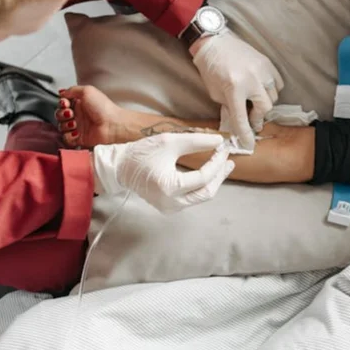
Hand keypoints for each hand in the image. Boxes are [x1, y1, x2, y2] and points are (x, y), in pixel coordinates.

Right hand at [58, 85, 129, 147]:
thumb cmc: (104, 108)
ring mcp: (79, 127)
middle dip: (62, 114)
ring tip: (74, 123)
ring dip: (65, 125)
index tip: (65, 103)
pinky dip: (68, 136)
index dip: (62, 104)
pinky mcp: (80, 138)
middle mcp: (79, 115)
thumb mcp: (88, 91)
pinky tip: (75, 132)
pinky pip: (67, 139)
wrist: (113, 125)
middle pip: (60, 115)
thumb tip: (62, 92)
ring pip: (62, 127)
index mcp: (81, 103)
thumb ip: (73, 90)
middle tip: (70, 113)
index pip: (63, 104)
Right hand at [91, 133, 233, 211]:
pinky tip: (208, 174)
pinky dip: (202, 186)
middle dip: (219, 175)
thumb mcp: (170, 141)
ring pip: (201, 197)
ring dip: (213, 181)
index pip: (203, 177)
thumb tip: (219, 141)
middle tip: (229, 160)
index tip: (223, 148)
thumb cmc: (142, 153)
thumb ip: (196, 141)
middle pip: (206, 192)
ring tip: (222, 165)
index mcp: (169, 187)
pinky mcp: (170, 208)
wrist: (121, 168)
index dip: (216, 162)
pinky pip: (192, 198)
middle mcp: (171, 203)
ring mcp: (170, 208)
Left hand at [191, 30, 283, 150]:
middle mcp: (251, 80)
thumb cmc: (211, 69)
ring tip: (255, 103)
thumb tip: (241, 121)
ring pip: (273, 96)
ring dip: (264, 103)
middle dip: (258, 117)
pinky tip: (261, 90)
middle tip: (252, 120)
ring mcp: (261, 70)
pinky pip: (277, 83)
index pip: (242, 118)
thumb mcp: (215, 93)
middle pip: (264, 108)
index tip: (249, 144)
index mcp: (234, 89)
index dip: (246, 134)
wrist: (214, 43)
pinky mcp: (267, 62)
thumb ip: (230, 107)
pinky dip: (271, 90)